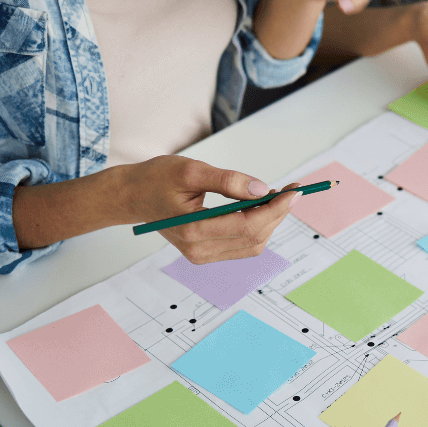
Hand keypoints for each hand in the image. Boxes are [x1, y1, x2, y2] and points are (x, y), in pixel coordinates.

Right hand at [117, 156, 297, 264]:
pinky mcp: (205, 254)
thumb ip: (228, 181)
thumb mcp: (191, 170)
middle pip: (255, 237)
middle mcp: (199, 250)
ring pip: (252, 245)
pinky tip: (259, 208)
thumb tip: (262, 190)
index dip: (276, 209)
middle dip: (278, 213)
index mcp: (193, 230)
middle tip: (290, 190)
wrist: (133, 195)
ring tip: (275, 197)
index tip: (294, 191)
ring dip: (270, 222)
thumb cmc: (157, 179)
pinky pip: (242, 246)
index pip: (248, 225)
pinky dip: (257, 228)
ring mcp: (202, 256)